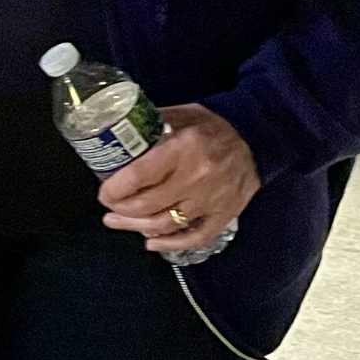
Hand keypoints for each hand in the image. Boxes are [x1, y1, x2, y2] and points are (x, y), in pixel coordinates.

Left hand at [99, 104, 260, 254]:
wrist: (256, 137)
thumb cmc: (212, 124)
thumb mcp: (179, 115)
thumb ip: (150, 126)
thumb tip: (118, 135)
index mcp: (181, 149)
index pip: (140, 176)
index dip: (116, 189)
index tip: (103, 193)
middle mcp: (196, 178)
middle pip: (149, 205)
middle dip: (121, 211)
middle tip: (107, 210)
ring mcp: (212, 200)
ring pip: (168, 224)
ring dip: (138, 227)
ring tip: (118, 223)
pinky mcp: (225, 214)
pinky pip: (196, 237)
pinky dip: (172, 244)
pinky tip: (152, 242)